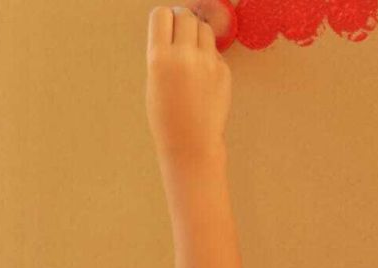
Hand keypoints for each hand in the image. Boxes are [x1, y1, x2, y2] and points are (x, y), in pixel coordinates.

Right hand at [146, 5, 230, 169]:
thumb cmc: (167, 117)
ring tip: (191, 49)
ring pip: (204, 27)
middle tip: (180, 32)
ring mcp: (207, 62)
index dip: (163, 18)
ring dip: (197, 32)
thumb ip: (163, 52)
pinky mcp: (224, 71)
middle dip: (181, 20)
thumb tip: (174, 29)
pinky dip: (209, 55)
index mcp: (159, 57)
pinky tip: (202, 73)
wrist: (191, 143)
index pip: (161, 14)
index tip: (165, 25)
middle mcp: (184, 55)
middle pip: (185, 15)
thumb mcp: (153, 81)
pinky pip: (215, 51)